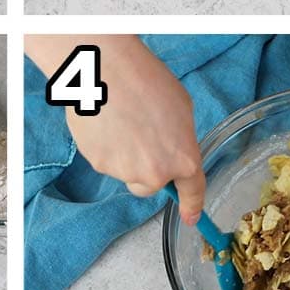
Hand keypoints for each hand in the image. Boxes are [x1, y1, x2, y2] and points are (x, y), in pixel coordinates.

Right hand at [63, 38, 205, 222]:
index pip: (192, 192)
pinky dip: (105, 146)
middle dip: (147, 169)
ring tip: (120, 119)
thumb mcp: (181, 109)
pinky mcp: (98, 164)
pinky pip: (105, 160)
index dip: (191, 206)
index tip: (190, 218)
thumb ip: (180, 140)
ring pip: (126, 171)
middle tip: (140, 135)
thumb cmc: (146, 81)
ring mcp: (124, 171)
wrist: (106, 71)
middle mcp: (155, 173)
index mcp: (183, 158)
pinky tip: (105, 121)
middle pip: (150, 185)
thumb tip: (171, 150)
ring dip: (125, 154)